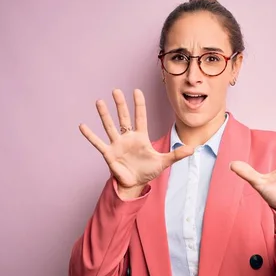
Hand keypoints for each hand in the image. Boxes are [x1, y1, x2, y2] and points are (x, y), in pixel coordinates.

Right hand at [79, 89, 193, 196]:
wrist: (135, 184)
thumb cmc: (148, 171)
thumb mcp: (164, 162)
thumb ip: (177, 154)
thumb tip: (193, 149)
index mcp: (141, 137)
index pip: (140, 117)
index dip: (139, 105)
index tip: (136, 91)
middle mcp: (128, 137)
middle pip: (123, 118)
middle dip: (120, 105)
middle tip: (116, 90)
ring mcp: (117, 144)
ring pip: (110, 126)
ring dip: (104, 115)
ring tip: (99, 102)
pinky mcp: (109, 154)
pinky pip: (98, 143)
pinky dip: (90, 135)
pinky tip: (82, 126)